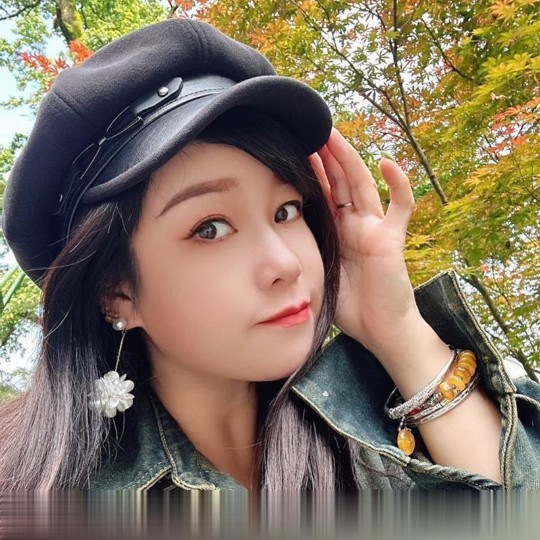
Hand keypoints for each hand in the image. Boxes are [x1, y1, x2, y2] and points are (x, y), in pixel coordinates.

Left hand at [308, 128, 422, 362]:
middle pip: (339, 182)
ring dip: (348, 160)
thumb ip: (306, 252)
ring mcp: (374, 228)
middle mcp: (354, 224)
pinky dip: (398, 185)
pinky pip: (400, 207)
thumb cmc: (349, 306)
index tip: (293, 148)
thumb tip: (273, 241)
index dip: (310, 171)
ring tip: (333, 135)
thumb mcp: (319, 272)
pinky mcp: (391, 238)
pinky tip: (387, 163)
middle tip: (309, 130)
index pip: (322, 192)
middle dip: (325, 156)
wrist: (380, 329)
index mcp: (336, 230)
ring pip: (361, 186)